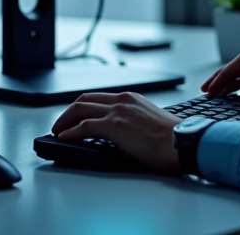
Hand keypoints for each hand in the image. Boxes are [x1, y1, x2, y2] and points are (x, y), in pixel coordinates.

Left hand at [51, 92, 182, 172]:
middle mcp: (122, 100)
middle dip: (67, 112)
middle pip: (84, 100)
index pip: (98, 97)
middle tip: (60, 124)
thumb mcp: (150, 121)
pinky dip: (70, 132)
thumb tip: (122, 133)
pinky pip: (83, 127)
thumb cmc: (173, 138)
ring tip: (56, 131)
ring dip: (64, 121)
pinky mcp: (114, 126)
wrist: (183, 142)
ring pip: (80, 110)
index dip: (82, 107)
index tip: (74, 116)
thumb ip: (133, 120)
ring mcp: (117, 112)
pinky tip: (63, 138)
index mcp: (132, 98)